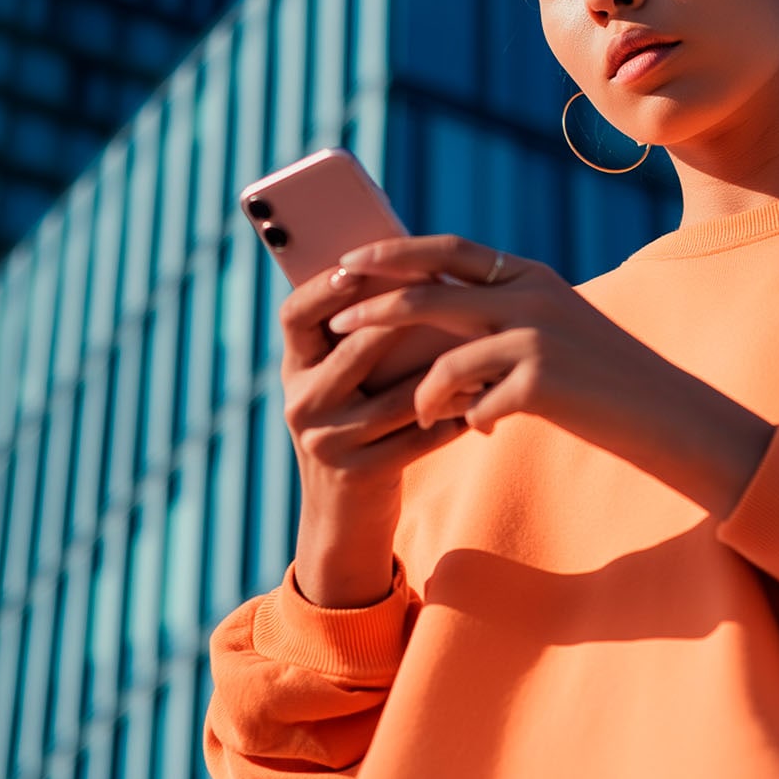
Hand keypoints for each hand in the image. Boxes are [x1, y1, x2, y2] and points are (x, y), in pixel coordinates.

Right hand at [277, 261, 475, 497]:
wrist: (343, 516)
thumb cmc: (354, 427)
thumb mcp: (339, 384)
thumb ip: (356, 338)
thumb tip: (407, 267)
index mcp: (295, 370)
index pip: (294, 315)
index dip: (323, 287)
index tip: (358, 262)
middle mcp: (302, 404)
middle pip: (354, 350)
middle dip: (403, 320)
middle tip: (447, 290)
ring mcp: (328, 443)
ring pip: (398, 396)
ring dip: (446, 371)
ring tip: (484, 346)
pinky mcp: (361, 474)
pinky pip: (419, 437)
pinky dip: (455, 416)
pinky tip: (485, 399)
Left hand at [327, 235, 778, 515]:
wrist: (668, 415)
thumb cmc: (605, 381)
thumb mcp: (555, 333)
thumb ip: (502, 322)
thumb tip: (436, 332)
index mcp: (531, 274)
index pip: (449, 250)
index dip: (396, 253)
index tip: (350, 261)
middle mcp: (531, 293)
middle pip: (432, 289)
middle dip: (377, 300)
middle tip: (336, 314)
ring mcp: (537, 335)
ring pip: (446, 355)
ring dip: (422, 389)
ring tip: (414, 412)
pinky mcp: (542, 380)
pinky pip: (473, 401)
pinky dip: (469, 420)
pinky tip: (485, 430)